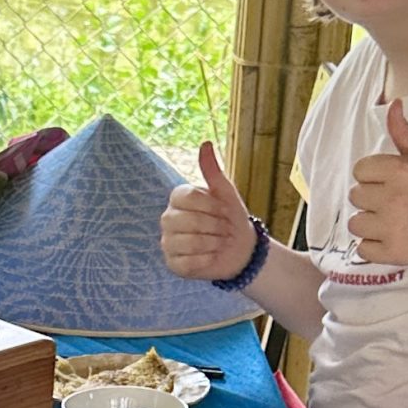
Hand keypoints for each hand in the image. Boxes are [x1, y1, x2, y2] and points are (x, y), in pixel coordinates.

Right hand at [160, 142, 259, 282]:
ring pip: (190, 242)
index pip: (188, 196)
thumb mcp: (226, 193)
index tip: (225, 211)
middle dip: (215, 226)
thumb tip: (205, 143)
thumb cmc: (231, 218)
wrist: (240, 248)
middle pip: (189, 220)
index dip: (212, 205)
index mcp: (178, 198)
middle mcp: (168, 219)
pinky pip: (189, 262)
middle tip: (224, 229)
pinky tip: (211, 257)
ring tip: (220, 242)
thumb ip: (213, 170)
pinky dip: (207, 260)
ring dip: (214, 243)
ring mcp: (167, 242)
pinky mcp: (172, 264)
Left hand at [348, 100, 407, 277]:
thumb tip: (392, 104)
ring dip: (370, 225)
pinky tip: (394, 238)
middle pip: (355, 196)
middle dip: (372, 200)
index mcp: (401, 170)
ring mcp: (392, 227)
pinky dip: (374, 247)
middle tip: (397, 204)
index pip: (360, 170)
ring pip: (355, 223)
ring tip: (394, 222)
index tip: (391, 183)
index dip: (373, 177)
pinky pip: (362, 249)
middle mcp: (394, 197)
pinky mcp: (392, 252)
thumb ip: (404, 133)